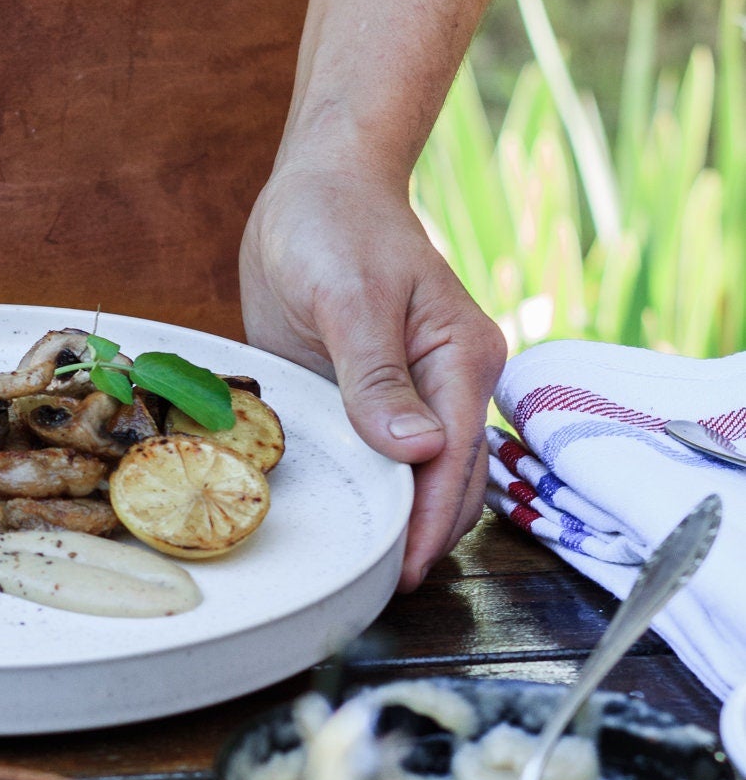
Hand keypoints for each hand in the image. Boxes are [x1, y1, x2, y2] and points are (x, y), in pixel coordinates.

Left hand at [240, 159, 505, 588]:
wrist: (317, 185)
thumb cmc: (337, 224)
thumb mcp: (349, 297)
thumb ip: (377, 376)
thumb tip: (417, 452)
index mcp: (462, 359)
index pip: (454, 461)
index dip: (426, 522)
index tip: (398, 573)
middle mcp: (446, 384)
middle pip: (448, 483)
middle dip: (417, 538)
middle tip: (368, 594)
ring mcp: (409, 394)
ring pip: (416, 478)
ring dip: (394, 522)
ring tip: (354, 578)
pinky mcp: (368, 395)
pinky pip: (374, 455)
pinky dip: (364, 490)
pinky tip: (338, 523)